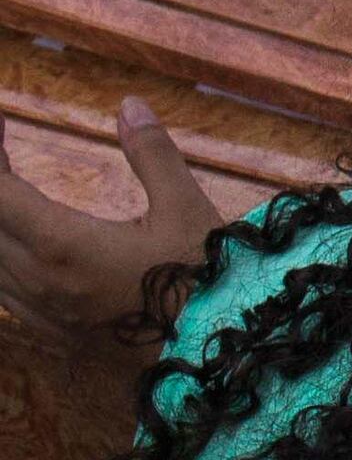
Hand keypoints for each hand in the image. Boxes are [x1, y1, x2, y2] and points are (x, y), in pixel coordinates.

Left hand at [0, 105, 222, 375]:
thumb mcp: (185, 208)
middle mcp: (38, 279)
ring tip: (8, 184)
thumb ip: (152, 154)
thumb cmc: (205, 280)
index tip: (1, 123)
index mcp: (62, 245)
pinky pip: (2, 286)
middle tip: (4, 149)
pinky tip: (15, 238)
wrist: (220, 353)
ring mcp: (40, 308)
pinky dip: (0, 251)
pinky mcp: (51, 327)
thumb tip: (130, 105)